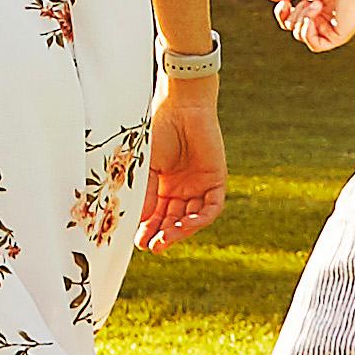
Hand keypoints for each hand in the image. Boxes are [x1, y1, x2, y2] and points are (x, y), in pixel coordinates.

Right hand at [140, 79, 226, 246]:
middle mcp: (182, 188)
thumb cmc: (158, 131)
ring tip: (165, 239)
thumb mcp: (146, 166)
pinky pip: (211, 208)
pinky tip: (185, 225)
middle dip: (163, 235)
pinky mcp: (216, 181)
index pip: (156, 215)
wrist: (180, 108)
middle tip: (151, 246)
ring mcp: (199, 186)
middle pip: (173, 220)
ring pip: (191, 218)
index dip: (148, 229)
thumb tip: (139, 222)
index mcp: (162, 185)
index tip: (138, 241)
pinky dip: (200, 219)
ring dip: (180, 231)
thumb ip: (146, 193)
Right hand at [265, 0, 354, 54]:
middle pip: (292, 28)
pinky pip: (314, 44)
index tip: (283, 3)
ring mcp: (328, 32)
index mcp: (313, 10)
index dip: (281, 15)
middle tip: (313, 0)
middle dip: (297, 13)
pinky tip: (315, 16)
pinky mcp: (336, 39)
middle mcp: (320, 22)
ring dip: (304, 18)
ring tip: (318, 4)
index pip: (289, 21)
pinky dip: (308, 31)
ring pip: (300, 35)